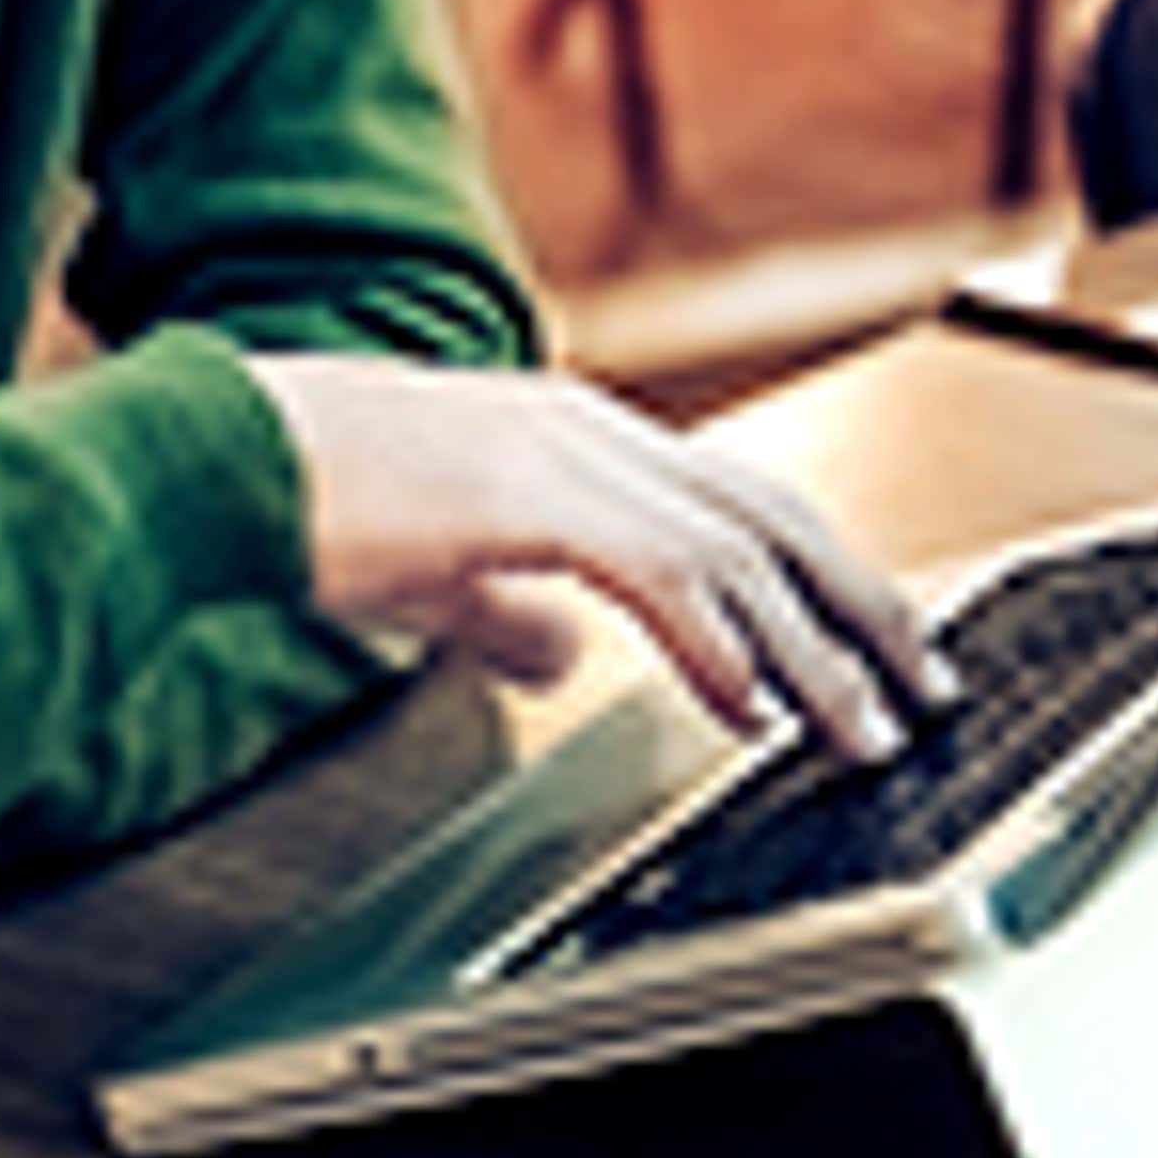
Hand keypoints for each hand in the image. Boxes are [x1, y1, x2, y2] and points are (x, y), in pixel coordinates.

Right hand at [243, 352, 951, 758]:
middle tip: (926, 684)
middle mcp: (595, 428)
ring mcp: (569, 453)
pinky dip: (726, 648)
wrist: (231, 459)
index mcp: (577, 434)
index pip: (735, 500)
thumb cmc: (312, 505)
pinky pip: (666, 578)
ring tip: (865, 729)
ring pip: (740, 549)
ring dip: (816, 648)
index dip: (817, 572)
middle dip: (862, 603)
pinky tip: (755, 712)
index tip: (875, 640)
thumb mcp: (436, 567)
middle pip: (773, 513)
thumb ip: (508, 605)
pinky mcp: (535, 496)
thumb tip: (563, 655)